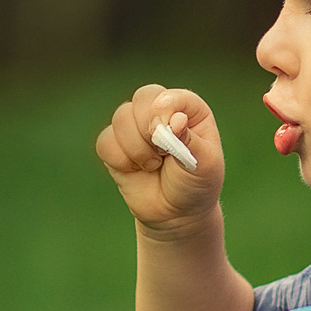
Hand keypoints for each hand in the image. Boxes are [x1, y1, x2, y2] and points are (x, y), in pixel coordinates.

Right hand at [94, 84, 224, 234]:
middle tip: (162, 152)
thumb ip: (190, 141)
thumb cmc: (196, 185)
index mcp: (187, 109)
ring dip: (137, 148)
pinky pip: (105, 141)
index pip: (170, 96)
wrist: (176, 214)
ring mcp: (135, 126)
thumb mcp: (205, 165)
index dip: (164, 111)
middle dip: (148, 128)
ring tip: (153, 165)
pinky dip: (120, 160)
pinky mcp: (115, 145)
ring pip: (121, 118)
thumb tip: (175, 120)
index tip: (169, 131)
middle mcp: (160, 111)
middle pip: (142, 98)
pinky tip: (135, 169)